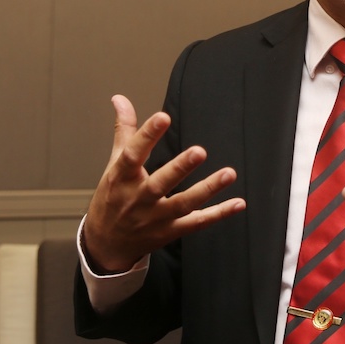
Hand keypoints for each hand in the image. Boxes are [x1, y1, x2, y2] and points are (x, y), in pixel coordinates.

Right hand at [82, 95, 245, 273]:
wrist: (106, 244)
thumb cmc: (112, 198)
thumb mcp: (113, 164)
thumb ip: (124, 131)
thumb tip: (120, 99)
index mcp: (122, 178)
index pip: (133, 155)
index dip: (147, 135)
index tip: (163, 117)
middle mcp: (138, 199)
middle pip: (160, 184)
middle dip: (179, 168)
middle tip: (199, 151)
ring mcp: (155, 218)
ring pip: (183, 205)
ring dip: (207, 190)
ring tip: (229, 173)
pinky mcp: (170, 232)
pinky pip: (197, 223)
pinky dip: (218, 214)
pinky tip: (238, 203)